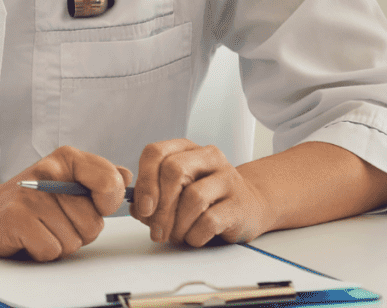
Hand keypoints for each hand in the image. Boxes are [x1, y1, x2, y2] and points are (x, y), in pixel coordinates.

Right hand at [0, 146, 132, 261]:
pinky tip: (30, 237)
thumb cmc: (30, 201)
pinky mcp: (17, 220)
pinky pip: (52, 250)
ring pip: (74, 240)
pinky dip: (43, 251)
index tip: (96, 205)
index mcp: (67, 159)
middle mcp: (48, 172)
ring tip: (42, 228)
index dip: (108, 203)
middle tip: (56, 220)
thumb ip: (99, 178)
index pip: (111, 181)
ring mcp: (31, 196)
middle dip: (80, 231)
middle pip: (94, 222)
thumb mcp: (66, 180)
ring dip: (61, 243)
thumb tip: (127, 176)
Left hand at [133, 138, 275, 245]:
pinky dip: (195, 235)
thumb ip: (153, 196)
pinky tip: (194, 238)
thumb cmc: (206, 199)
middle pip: (173, 171)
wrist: (248, 207)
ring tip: (175, 236)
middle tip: (156, 230)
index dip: (144, 181)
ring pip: (193, 197)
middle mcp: (208, 157)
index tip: (142, 207)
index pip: (155, 152)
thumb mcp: (177, 190)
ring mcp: (227, 178)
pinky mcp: (239, 204)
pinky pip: (209, 221)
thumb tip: (138, 208)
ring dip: (177, 224)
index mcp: (186, 148)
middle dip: (160, 206)